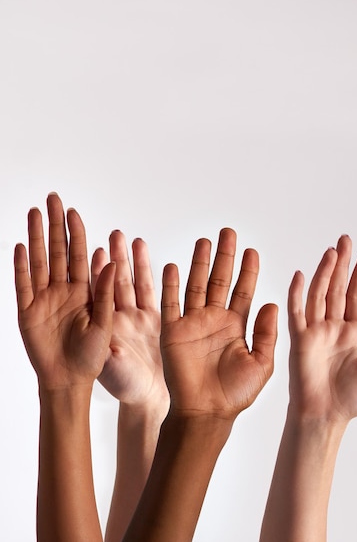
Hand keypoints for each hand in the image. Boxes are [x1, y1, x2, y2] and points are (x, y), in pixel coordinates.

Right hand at [14, 192, 114, 389]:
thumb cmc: (92, 357)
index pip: (81, 256)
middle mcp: (64, 290)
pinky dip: (21, 266)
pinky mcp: (27, 312)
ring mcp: (44, 299)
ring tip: (35, 212)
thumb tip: (114, 264)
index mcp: (86, 292)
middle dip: (56, 225)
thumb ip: (107, 295)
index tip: (74, 212)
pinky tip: (21, 246)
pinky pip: (23, 284)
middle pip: (58, 251)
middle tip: (53, 199)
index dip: (77, 234)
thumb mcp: (106, 324)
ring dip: (37, 237)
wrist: (70, 381)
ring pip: (40, 261)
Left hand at [92, 231, 168, 410]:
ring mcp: (137, 316)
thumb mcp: (113, 368)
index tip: (91, 247)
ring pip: (134, 281)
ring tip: (132, 238)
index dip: (94, 268)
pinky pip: (154, 293)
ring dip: (132, 260)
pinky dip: (154, 276)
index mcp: (102, 324)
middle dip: (114, 255)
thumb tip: (101, 336)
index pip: (96, 289)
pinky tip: (155, 258)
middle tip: (113, 233)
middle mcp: (118, 315)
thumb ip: (109, 351)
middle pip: (114, 279)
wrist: (147, 394)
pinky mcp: (156, 319)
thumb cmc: (125, 384)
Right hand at [159, 228, 276, 418]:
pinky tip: (174, 266)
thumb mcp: (261, 363)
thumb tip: (272, 304)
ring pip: (196, 286)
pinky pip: (171, 305)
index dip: (248, 271)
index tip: (252, 250)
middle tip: (229, 233)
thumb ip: (266, 334)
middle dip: (225, 257)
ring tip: (205, 241)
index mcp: (237, 326)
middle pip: (220, 280)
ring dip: (199, 263)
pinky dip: (171, 286)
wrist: (206, 414)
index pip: (243, 290)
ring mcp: (193, 324)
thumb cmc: (235, 394)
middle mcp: (215, 320)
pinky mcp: (173, 333)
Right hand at [288, 235, 356, 422]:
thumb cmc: (353, 399)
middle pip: (340, 289)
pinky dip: (297, 295)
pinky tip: (300, 275)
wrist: (326, 418)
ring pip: (320, 295)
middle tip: (348, 240)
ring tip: (332, 251)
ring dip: (325, 273)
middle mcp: (336, 327)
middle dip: (344, 264)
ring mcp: (317, 332)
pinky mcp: (300, 340)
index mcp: (356, 332)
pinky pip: (298, 313)